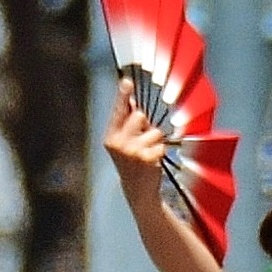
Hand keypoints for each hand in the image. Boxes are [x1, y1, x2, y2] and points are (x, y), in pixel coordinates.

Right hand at [103, 79, 166, 203]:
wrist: (137, 190)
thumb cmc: (132, 164)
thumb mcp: (123, 143)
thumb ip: (126, 123)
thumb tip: (131, 101)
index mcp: (110, 137)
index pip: (118, 111)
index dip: (123, 95)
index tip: (127, 81)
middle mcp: (118, 143)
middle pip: (139, 115)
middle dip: (145, 125)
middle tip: (142, 141)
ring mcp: (131, 151)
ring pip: (153, 130)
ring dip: (155, 141)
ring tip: (148, 153)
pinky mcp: (146, 158)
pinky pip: (161, 144)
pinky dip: (160, 151)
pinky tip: (152, 161)